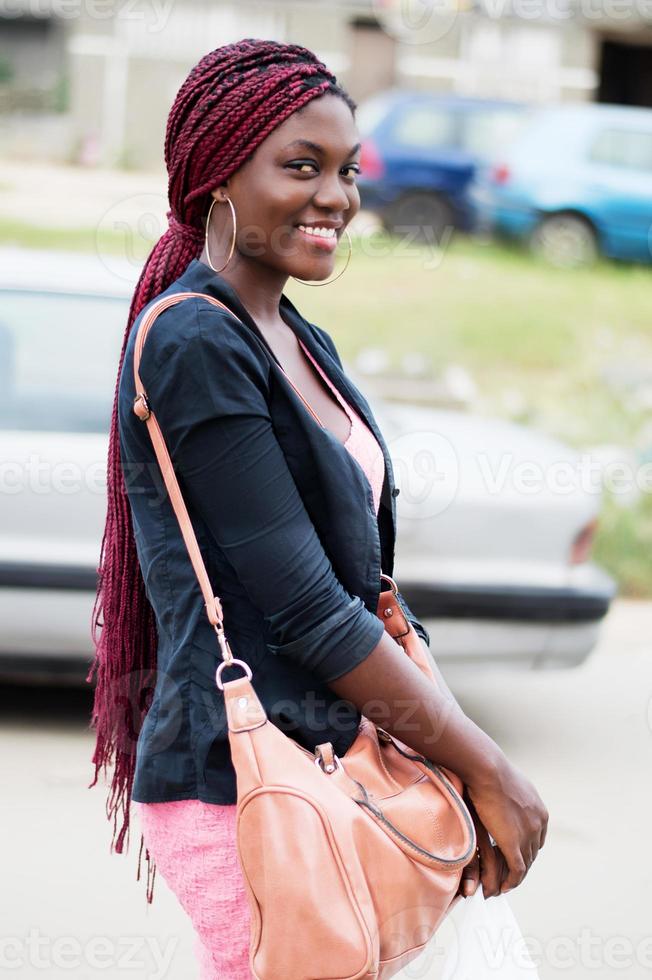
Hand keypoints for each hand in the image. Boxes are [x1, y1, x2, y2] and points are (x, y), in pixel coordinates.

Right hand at [463, 760, 547, 896]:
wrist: (488, 770)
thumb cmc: (490, 771)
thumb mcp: (509, 784)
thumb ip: (511, 795)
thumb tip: (501, 789)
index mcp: (540, 811)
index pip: (537, 838)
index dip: (526, 848)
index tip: (515, 854)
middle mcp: (539, 824)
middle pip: (533, 852)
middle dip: (522, 863)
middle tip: (509, 874)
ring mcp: (528, 835)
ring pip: (526, 863)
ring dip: (516, 875)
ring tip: (505, 883)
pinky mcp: (514, 844)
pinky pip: (517, 870)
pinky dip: (512, 881)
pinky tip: (504, 886)